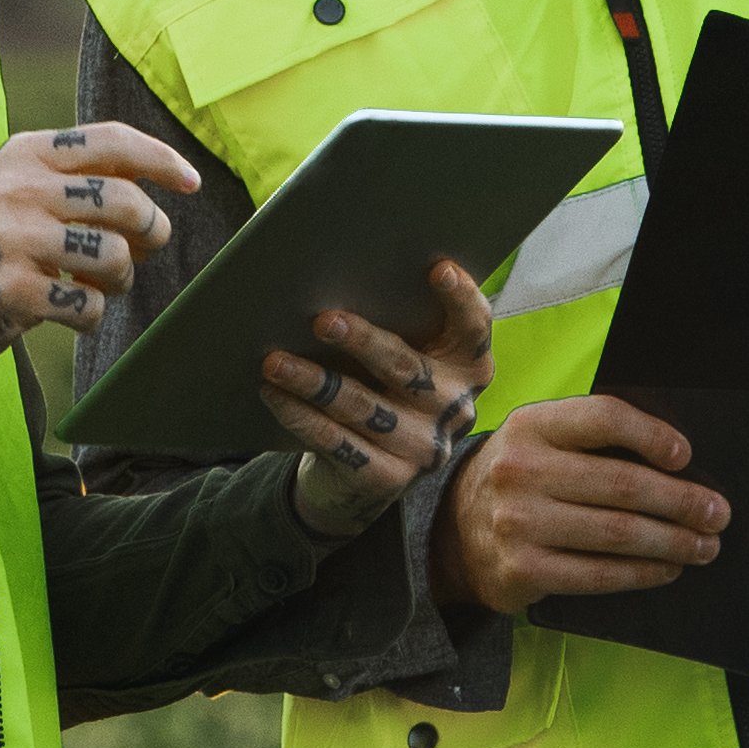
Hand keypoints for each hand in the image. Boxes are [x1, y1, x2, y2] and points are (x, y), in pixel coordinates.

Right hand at [0, 123, 195, 371]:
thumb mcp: (13, 190)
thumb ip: (71, 181)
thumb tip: (152, 192)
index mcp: (24, 154)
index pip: (110, 141)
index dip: (161, 160)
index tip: (190, 182)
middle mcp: (18, 188)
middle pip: (124, 201)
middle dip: (150, 231)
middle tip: (139, 250)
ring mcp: (12, 238)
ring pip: (114, 255)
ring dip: (120, 278)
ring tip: (98, 283)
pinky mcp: (10, 291)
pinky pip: (87, 304)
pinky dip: (91, 315)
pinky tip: (69, 312)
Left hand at [263, 259, 497, 536]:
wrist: (368, 477)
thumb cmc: (385, 392)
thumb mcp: (408, 362)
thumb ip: (401, 327)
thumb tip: (341, 279)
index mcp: (469, 369)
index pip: (474, 328)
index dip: (461, 297)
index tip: (436, 268)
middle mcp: (455, 409)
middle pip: (406, 366)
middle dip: (362, 341)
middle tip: (322, 320)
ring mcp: (423, 448)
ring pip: (362, 407)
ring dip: (313, 382)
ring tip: (275, 362)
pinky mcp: (387, 478)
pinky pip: (336, 441)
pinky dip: (300, 415)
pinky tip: (274, 394)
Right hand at [437, 394, 727, 617]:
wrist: (455, 533)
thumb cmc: (522, 479)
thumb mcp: (541, 441)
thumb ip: (591, 439)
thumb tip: (675, 461)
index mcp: (532, 425)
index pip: (603, 418)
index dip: (651, 435)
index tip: (686, 456)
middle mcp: (521, 470)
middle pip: (621, 485)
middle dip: (681, 502)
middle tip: (717, 513)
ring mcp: (519, 523)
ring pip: (617, 533)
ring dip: (672, 542)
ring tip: (704, 546)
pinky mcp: (524, 570)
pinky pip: (599, 574)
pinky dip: (642, 573)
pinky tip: (667, 569)